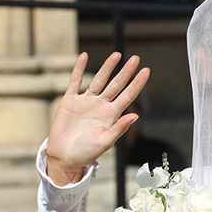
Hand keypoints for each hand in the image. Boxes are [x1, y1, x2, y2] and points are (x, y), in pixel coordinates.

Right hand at [46, 52, 150, 185]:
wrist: (64, 157)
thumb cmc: (86, 153)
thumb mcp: (105, 142)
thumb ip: (119, 128)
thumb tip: (136, 116)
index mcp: (111, 115)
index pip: (128, 95)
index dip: (137, 83)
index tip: (146, 71)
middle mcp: (101, 106)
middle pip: (116, 84)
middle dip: (126, 72)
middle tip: (136, 58)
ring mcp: (86, 102)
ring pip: (99, 80)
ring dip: (107, 67)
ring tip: (117, 55)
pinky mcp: (70, 101)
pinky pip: (75, 81)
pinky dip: (79, 69)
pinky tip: (84, 56)